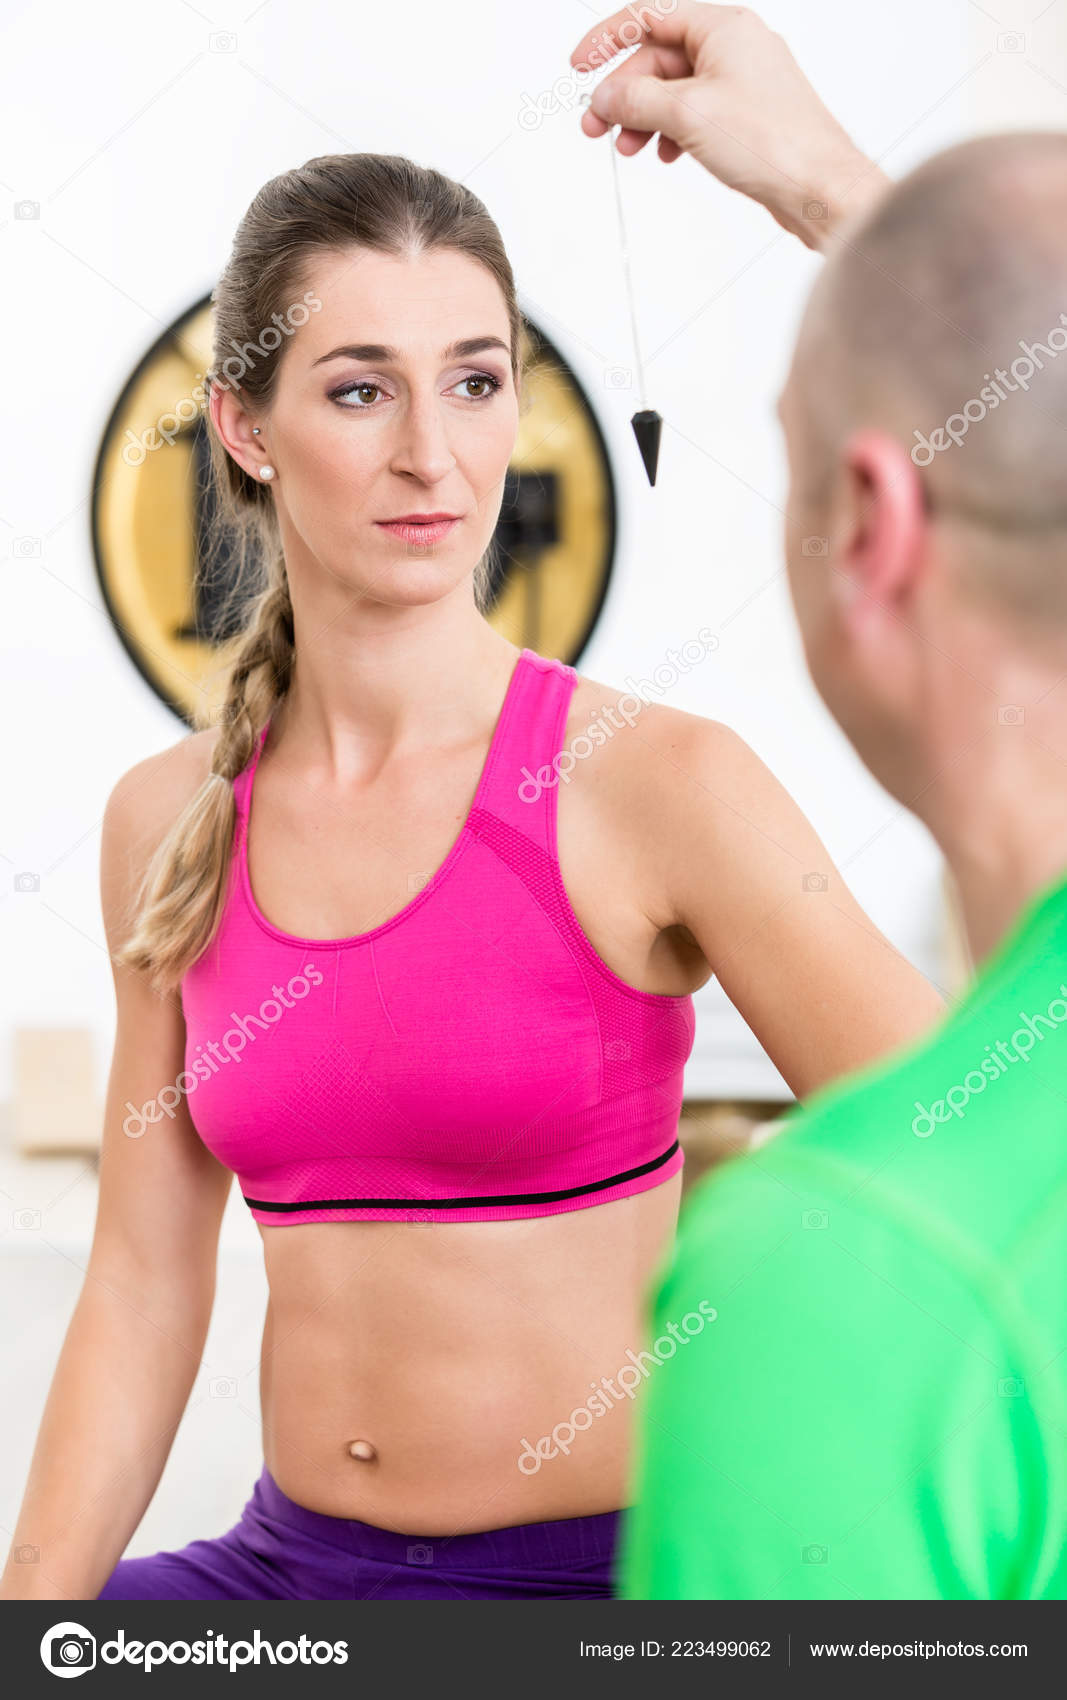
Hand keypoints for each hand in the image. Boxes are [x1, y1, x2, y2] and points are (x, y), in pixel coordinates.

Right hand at [569, 2, 890, 250]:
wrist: (818, 187)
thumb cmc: (775, 143)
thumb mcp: (688, 114)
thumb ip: (637, 99)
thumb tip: (606, 95)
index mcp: (724, 27)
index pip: (651, 16)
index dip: (608, 38)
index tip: (581, 64)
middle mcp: (735, 47)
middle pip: (659, 59)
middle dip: (624, 93)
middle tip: (598, 126)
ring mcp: (742, 82)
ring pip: (675, 90)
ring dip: (644, 118)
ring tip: (629, 148)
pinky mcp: (746, 116)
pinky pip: (695, 114)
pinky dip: (672, 132)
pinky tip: (666, 154)